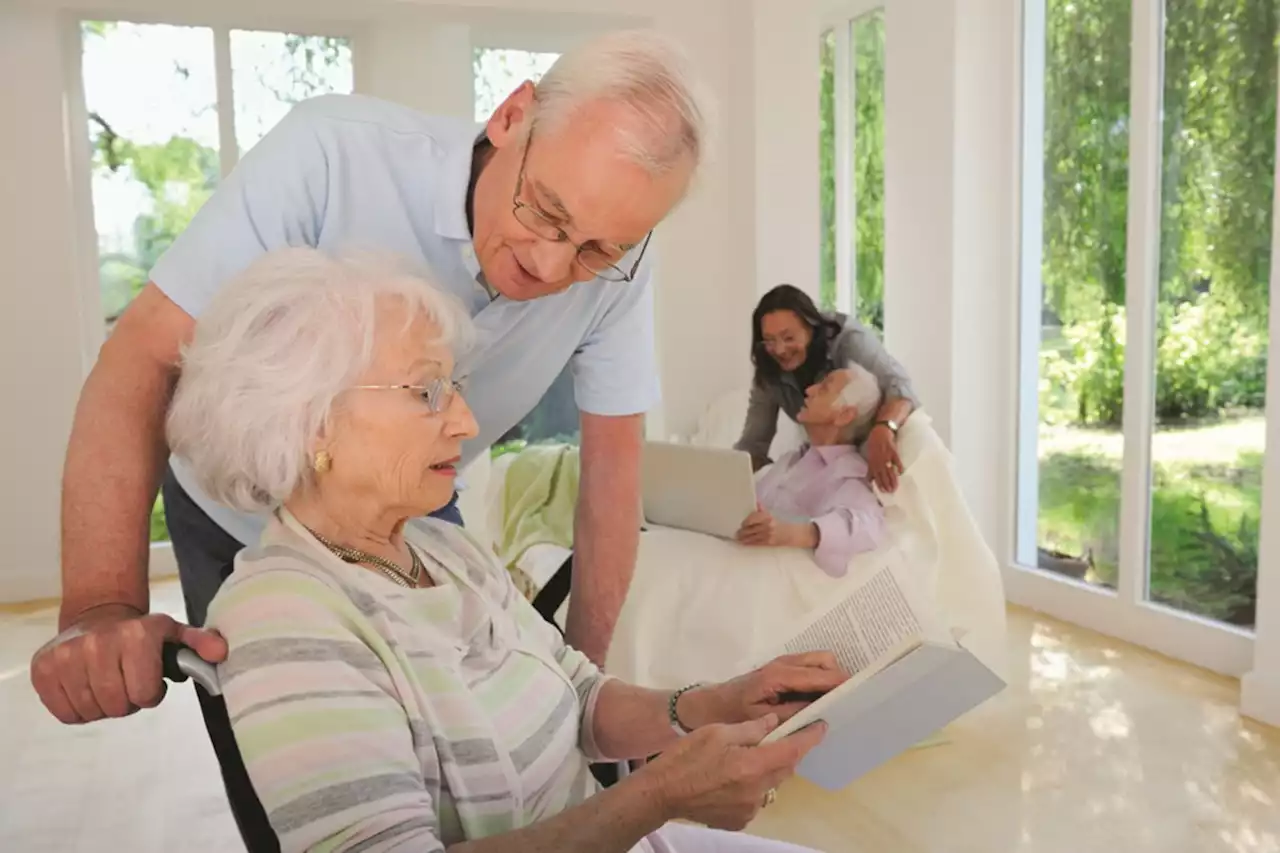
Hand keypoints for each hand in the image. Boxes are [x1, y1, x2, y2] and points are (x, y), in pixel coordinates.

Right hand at [30, 604, 226, 723]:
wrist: (97, 615)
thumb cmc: (141, 633)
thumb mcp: (174, 633)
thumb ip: (199, 644)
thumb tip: (220, 653)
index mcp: (135, 635)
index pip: (144, 695)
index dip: (150, 694)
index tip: (150, 682)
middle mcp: (97, 642)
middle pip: (116, 706)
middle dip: (126, 702)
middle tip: (127, 684)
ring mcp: (65, 655)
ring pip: (90, 711)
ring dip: (102, 706)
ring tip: (107, 683)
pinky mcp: (42, 668)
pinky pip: (64, 713)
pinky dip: (78, 710)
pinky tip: (86, 688)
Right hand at [639, 714, 827, 829]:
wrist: (660, 794)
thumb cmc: (685, 758)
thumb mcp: (717, 732)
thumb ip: (749, 728)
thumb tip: (772, 722)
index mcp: (752, 765)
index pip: (793, 750)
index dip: (810, 737)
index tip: (821, 725)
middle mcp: (756, 791)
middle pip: (785, 768)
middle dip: (787, 751)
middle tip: (780, 735)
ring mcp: (749, 809)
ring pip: (771, 784)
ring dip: (769, 769)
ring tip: (749, 757)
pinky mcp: (739, 820)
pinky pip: (756, 798)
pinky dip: (754, 786)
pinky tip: (734, 778)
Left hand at [682, 652, 848, 728]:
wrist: (707, 705)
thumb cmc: (732, 714)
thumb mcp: (762, 719)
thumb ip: (792, 713)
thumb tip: (820, 712)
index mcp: (779, 675)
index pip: (818, 675)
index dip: (840, 682)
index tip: (860, 691)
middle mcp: (783, 664)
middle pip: (823, 660)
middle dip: (839, 675)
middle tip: (851, 698)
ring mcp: (782, 664)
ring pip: (818, 661)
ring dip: (831, 675)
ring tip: (841, 698)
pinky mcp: (781, 669)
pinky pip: (809, 667)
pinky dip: (821, 676)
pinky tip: (824, 696)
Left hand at [736, 511, 815, 547]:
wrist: (794, 534)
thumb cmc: (782, 524)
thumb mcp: (772, 515)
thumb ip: (762, 510)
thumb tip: (756, 502)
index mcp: (768, 516)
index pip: (753, 518)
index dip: (746, 522)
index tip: (741, 524)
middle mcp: (767, 525)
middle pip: (751, 528)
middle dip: (742, 531)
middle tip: (736, 533)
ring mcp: (768, 535)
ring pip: (752, 536)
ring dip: (743, 538)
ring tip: (738, 538)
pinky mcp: (769, 543)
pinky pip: (756, 543)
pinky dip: (749, 543)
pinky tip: (743, 543)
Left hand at [866, 425, 902, 491]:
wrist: (880, 431)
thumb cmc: (874, 443)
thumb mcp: (870, 455)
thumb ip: (871, 467)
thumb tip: (870, 478)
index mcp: (873, 462)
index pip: (876, 476)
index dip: (879, 484)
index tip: (882, 491)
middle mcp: (879, 461)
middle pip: (883, 475)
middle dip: (886, 484)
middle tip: (890, 491)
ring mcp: (886, 456)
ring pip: (889, 470)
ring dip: (892, 479)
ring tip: (895, 487)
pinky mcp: (893, 452)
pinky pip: (896, 461)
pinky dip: (899, 466)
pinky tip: (901, 472)